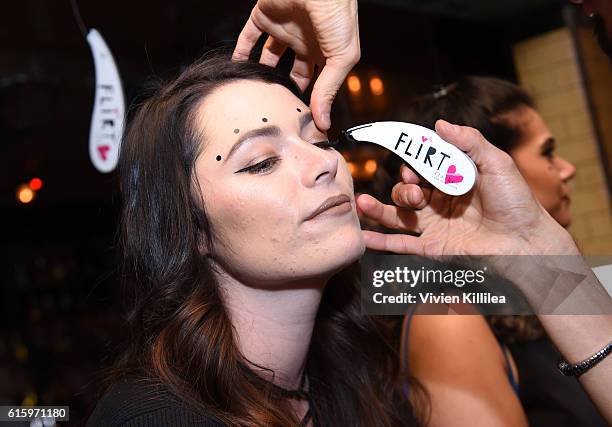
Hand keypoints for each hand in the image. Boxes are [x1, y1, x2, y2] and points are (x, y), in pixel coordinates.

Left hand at [232, 0, 360, 129]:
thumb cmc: (337, 13)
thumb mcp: (341, 56)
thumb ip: (329, 89)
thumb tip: (323, 122)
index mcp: (326, 51)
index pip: (317, 81)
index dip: (310, 100)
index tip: (301, 121)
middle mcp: (305, 41)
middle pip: (292, 73)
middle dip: (285, 90)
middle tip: (277, 111)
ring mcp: (284, 28)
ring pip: (269, 57)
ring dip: (262, 74)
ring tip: (255, 94)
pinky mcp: (264, 16)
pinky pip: (248, 38)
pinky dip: (241, 53)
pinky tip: (237, 70)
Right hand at [356, 120, 579, 256]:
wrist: (526, 241)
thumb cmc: (516, 201)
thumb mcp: (496, 162)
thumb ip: (469, 141)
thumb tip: (439, 123)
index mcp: (451, 180)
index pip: (421, 168)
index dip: (411, 163)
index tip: (410, 162)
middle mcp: (439, 203)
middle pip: (406, 191)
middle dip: (403, 188)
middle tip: (418, 192)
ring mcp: (434, 226)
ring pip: (397, 215)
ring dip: (377, 209)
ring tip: (363, 204)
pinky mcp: (433, 248)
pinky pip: (401, 244)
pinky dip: (380, 242)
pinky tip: (363, 238)